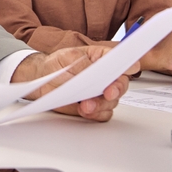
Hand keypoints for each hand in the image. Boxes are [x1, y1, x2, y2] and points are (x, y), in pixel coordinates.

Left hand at [12, 47, 133, 121]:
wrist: (42, 81)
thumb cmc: (56, 65)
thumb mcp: (68, 57)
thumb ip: (85, 62)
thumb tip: (100, 65)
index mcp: (101, 58)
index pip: (121, 60)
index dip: (128, 64)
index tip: (129, 69)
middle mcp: (105, 76)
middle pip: (121, 84)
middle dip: (116, 89)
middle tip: (107, 93)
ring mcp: (100, 92)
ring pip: (113, 101)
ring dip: (101, 104)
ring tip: (86, 104)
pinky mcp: (95, 107)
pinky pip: (103, 114)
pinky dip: (96, 114)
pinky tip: (85, 110)